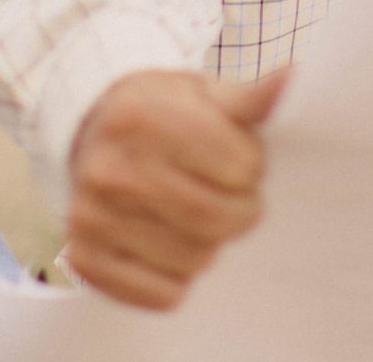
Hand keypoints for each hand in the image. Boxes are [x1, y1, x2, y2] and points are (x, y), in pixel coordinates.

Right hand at [65, 67, 286, 309]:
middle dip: (239, 210)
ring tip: (191, 212)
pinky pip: (165, 295)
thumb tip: (288, 77)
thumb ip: (247, 96)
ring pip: (196, 261)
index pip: (241, 169)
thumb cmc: (163, 113)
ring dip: (209, 243)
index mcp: (140, 117)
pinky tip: (165, 241)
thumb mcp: (201, 94)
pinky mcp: (85, 259)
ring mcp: (90, 217)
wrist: (93, 133)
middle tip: (228, 193)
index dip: (252, 167)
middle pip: (217, 220)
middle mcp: (107, 168)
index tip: (238, 158)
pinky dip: (177, 277)